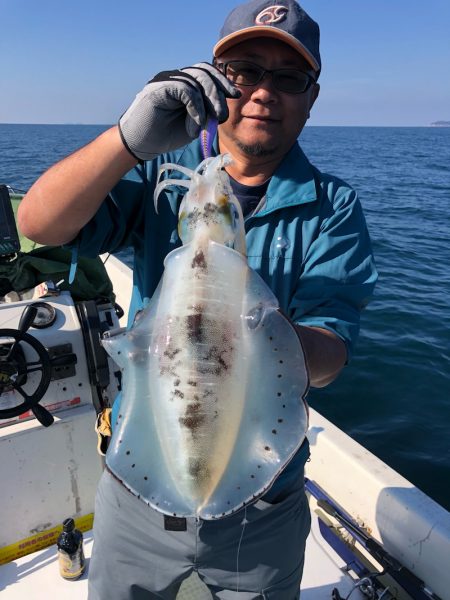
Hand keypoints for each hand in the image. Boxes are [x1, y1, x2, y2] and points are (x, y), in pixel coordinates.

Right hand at [118, 62, 239, 160]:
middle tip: (222, 116)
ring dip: (208, 103)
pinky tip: (196, 125)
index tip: (235, 95)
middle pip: (204, 72)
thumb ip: (206, 113)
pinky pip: (185, 90)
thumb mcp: (192, 123)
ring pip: (196, 80)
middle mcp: (175, 78)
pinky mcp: (159, 87)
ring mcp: (165, 80)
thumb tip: (223, 108)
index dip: (223, 81)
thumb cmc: (164, 135)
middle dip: (219, 92)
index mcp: (184, 83)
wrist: (140, 145)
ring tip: (209, 123)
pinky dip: (196, 107)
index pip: (207, 72)